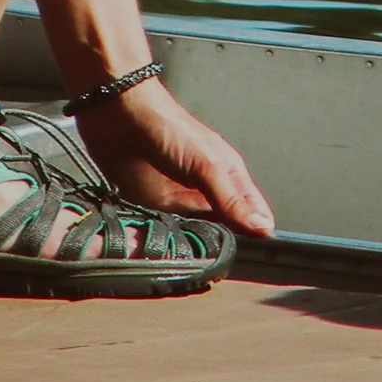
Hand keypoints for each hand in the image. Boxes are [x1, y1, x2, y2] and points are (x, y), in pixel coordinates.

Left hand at [74, 79, 275, 237]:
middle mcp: (206, 194)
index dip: (257, 236)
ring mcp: (179, 205)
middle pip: (224, 233)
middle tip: (219, 264)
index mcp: (229, 179)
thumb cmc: (168, 126)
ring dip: (192, 248)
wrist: (118, 117)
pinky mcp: (152, 210)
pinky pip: (164, 235)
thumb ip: (231, 198)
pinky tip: (166, 250)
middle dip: (222, 247)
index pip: (253, 217)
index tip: (258, 257)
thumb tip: (263, 227)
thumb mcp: (207, 163)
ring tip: (192, 257)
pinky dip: (165, 243)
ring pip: (194, 238)